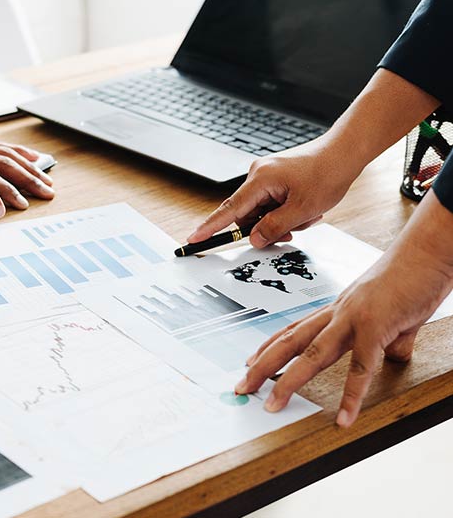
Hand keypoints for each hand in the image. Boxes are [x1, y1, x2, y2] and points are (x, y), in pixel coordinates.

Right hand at [187, 141, 362, 247]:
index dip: (210, 227)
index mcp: (260, 180)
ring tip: (307, 214)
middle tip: (294, 229)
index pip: (229, 210)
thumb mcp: (302, 209)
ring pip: (262, 211)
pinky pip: (271, 202)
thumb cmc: (327, 173)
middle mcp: (258, 175)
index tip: (194, 239)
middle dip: (268, 226)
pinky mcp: (276, 177)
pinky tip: (304, 207)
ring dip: (281, 219)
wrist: (345, 151)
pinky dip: (286, 210)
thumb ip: (275, 227)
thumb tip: (254, 239)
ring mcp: (266, 175)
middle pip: (248, 214)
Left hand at [235, 193, 452, 426]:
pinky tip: (343, 418)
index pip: (294, 330)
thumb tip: (393, 356)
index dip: (268, 347)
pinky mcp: (376, 327)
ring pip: (312, 355)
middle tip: (241, 387)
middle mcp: (337, 313)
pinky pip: (361, 368)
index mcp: (337, 309)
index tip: (249, 362)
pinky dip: (351, 396)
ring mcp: (353, 319)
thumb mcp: (392, 313)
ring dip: (289, 382)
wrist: (428, 252)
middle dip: (262, 366)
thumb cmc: (411, 276)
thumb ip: (388, 338)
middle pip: (290, 343)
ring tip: (272, 405)